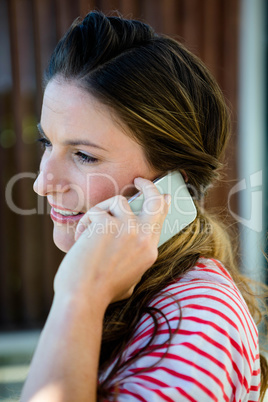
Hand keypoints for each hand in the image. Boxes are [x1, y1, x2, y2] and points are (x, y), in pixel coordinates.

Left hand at [53, 177, 170, 307]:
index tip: (163, 195)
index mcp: (149, 250)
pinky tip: (81, 237)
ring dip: (103, 210)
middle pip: (154, 200)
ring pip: (119, 201)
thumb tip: (131, 252)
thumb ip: (134, 261)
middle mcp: (143, 237)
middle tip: (139, 180)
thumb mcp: (129, 279)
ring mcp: (127, 229)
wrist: (83, 299)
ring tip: (91, 228)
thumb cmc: (100, 293)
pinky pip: (97, 211)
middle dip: (149, 186)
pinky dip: (87, 222)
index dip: (162, 203)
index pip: (161, 219)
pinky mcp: (107, 224)